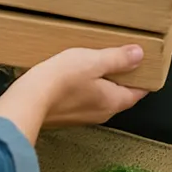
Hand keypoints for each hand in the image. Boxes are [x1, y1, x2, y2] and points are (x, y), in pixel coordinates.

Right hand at [25, 45, 148, 127]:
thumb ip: (117, 58)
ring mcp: (84, 116)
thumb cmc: (60, 80)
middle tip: (112, 58)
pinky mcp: (67, 115)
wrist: (29, 100)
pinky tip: (70, 76)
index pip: (138, 92)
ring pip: (100, 97)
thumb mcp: (92, 61)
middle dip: (118, 78)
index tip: (140, 63)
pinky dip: (82, 89)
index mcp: (114, 101)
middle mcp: (102, 113)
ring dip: (98, 83)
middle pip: (119, 94)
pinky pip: (82, 100)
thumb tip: (139, 54)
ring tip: (88, 64)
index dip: (141, 76)